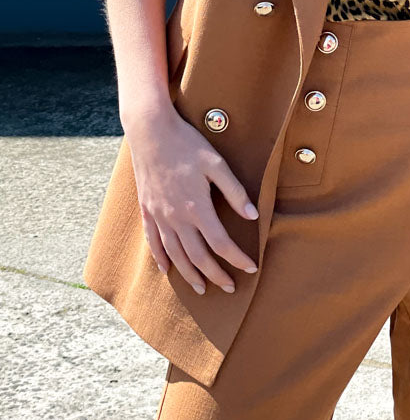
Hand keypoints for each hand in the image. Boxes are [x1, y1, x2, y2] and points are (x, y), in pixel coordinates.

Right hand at [125, 106, 260, 294]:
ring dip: (189, 275)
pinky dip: (160, 259)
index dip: (237, 259)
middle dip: (216, 275)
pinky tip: (166, 270)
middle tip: (230, 287)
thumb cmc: (187, 144)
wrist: (151, 130)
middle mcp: (176, 217)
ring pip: (175, 255)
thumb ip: (235, 192)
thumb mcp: (217, 163)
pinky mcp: (147, 210)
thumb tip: (253, 216)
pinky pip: (153, 242)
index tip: (251, 267)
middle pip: (198, 257)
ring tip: (202, 288)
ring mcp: (159, 215)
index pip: (221, 244)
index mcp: (197, 207)